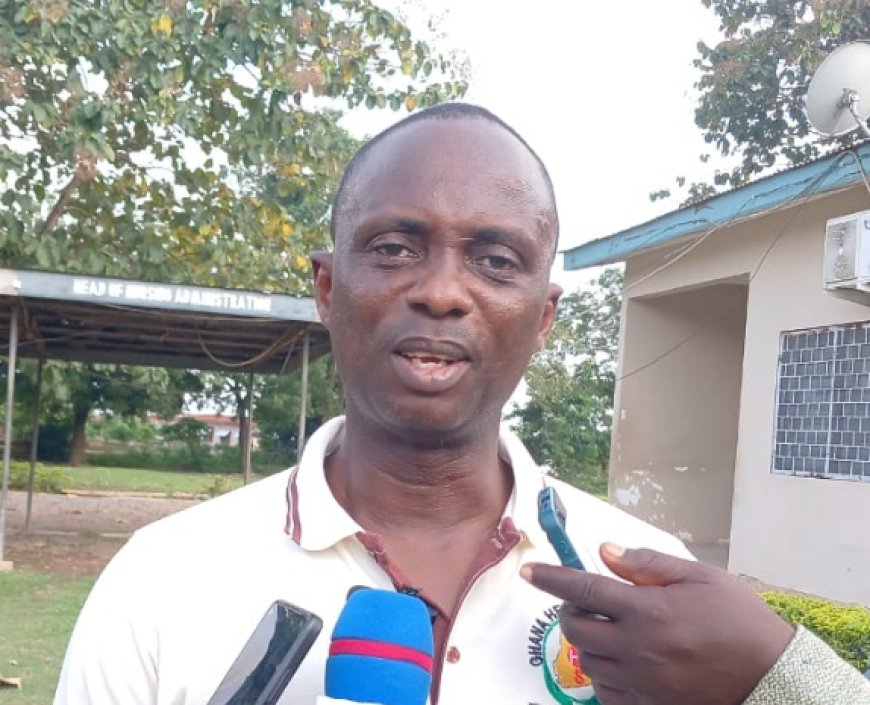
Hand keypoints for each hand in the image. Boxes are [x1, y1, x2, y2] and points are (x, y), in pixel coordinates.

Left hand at [521, 543, 793, 704]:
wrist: (771, 676)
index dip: (550, 577)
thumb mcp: (699, 577)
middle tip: (587, 601)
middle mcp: (637, 648)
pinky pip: (606, 692)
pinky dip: (603, 674)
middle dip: (570, 610)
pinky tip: (622, 660)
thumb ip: (647, 564)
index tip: (529, 570)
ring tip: (611, 630)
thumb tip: (605, 552)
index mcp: (647, 610)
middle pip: (575, 628)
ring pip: (586, 660)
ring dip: (588, 641)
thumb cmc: (738, 619)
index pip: (582, 589)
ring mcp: (641, 682)